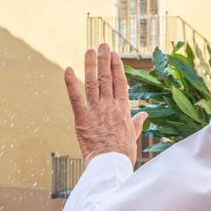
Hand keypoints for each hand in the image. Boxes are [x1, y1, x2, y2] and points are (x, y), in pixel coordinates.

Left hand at [64, 44, 147, 167]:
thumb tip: (144, 115)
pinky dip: (70, 83)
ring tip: (90, 50)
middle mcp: (109, 106)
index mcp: (122, 109)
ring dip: (91, 65)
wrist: (110, 165)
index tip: (114, 55)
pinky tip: (67, 70)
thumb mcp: (133, 137)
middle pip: (107, 78)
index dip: (117, 67)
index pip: (120, 82)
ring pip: (92, 83)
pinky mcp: (81, 118)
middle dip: (104, 60)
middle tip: (102, 45)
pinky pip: (75, 98)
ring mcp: (95, 111)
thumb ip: (137, 123)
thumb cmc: (122, 154)